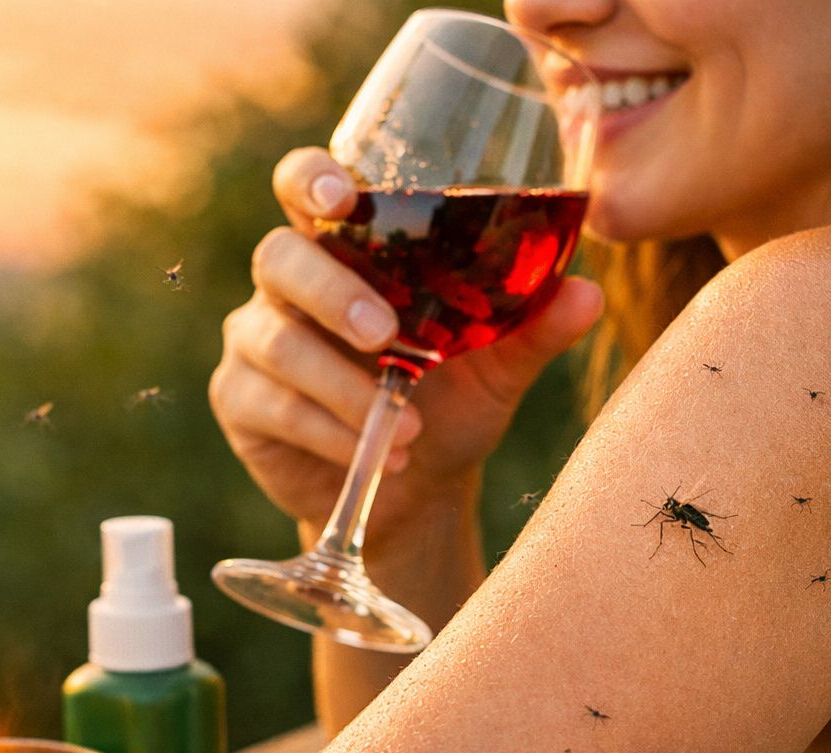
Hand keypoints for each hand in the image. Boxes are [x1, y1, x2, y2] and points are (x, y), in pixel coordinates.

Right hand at [211, 146, 604, 539]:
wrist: (418, 494)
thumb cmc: (451, 409)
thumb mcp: (498, 370)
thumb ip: (534, 327)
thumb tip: (589, 292)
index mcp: (347, 252)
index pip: (305, 189)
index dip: (311, 181)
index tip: (342, 198)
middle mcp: (291, 285)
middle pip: (279, 257)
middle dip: (332, 293)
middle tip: (388, 336)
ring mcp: (257, 342)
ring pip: (274, 340)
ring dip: (341, 384)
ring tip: (405, 428)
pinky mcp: (241, 403)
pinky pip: (271, 406)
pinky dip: (329, 432)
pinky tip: (378, 456)